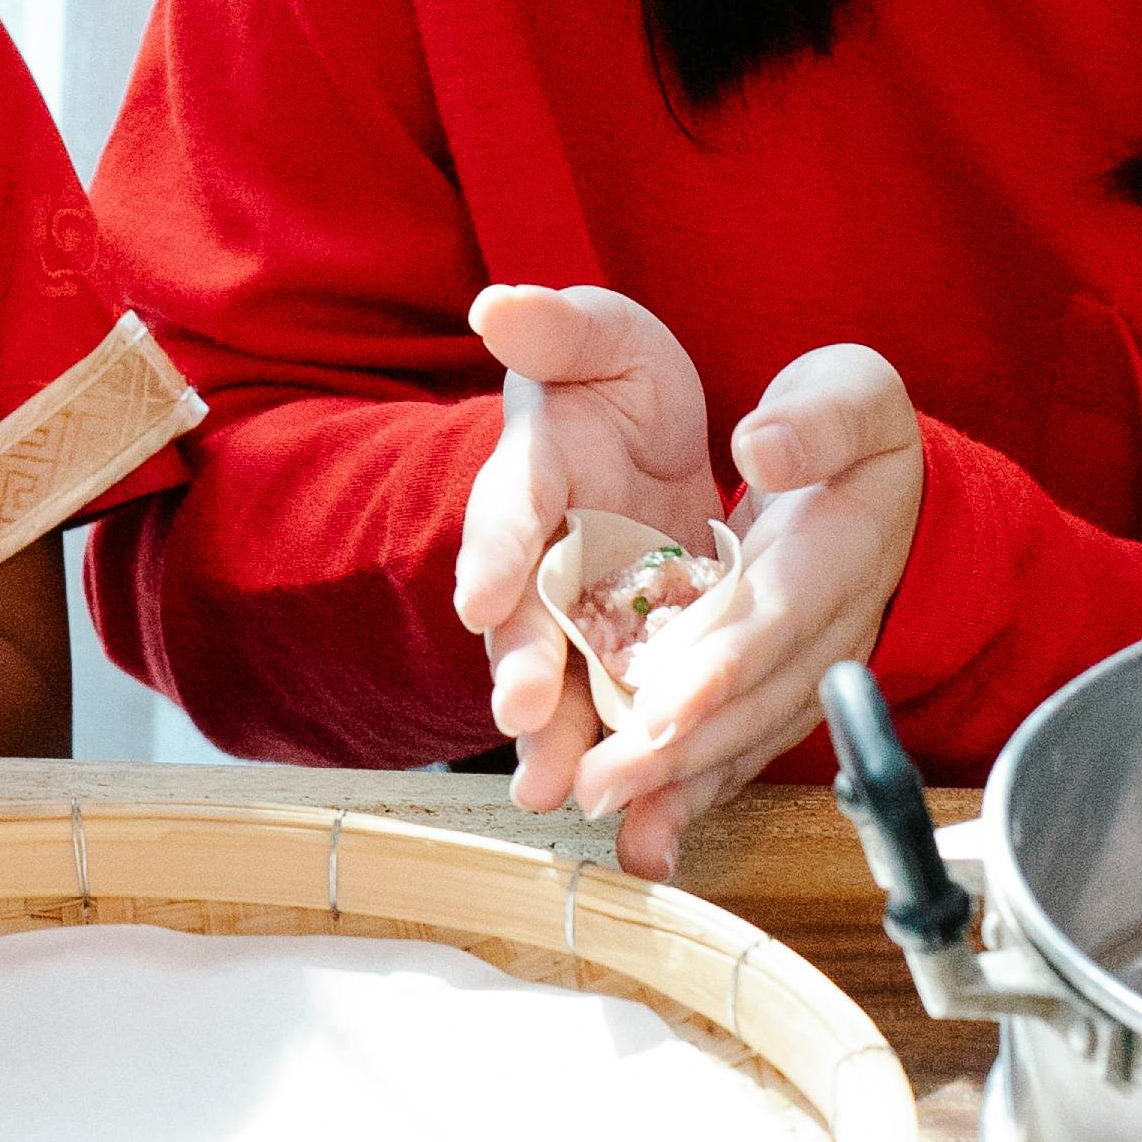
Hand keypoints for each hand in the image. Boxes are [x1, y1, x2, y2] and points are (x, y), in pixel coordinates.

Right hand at [453, 283, 721, 814]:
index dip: (497, 549)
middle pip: (525, 619)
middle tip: (522, 715)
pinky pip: (624, 722)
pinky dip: (632, 779)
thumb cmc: (617, 380)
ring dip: (557, 738)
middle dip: (522, 668)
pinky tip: (640, 836)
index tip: (483, 593)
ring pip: (566, 686)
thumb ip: (556, 330)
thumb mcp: (601, 339)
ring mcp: (581, 620)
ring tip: (554, 789)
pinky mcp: (627, 664)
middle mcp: (542, 560)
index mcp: (533, 475)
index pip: (510, 508)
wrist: (658, 447)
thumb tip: (498, 305)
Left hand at [572, 345, 924, 880]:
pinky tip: (645, 837)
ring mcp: (808, 667)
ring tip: (605, 810)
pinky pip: (741, 749)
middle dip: (679, 742)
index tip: (661, 700)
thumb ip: (815, 419)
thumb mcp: (851, 389)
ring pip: (744, 734)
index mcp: (844, 543)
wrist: (902, 493)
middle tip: (601, 779)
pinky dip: (695, 795)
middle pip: (752, 692)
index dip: (724, 658)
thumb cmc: (858, 429)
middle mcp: (830, 623)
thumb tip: (763, 446)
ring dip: (677, 780)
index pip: (779, 608)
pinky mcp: (783, 693)